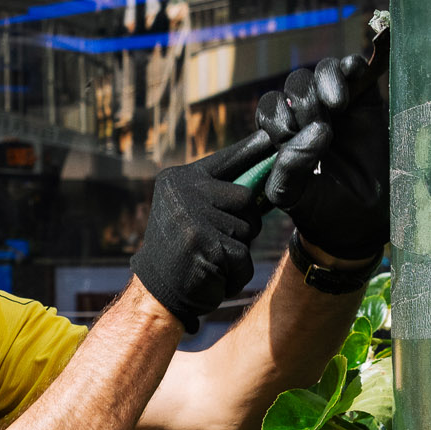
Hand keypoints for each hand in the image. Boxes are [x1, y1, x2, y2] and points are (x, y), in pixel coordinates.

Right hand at [131, 137, 264, 332]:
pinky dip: (236, 273)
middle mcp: (183, 190)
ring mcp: (192, 215)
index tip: (272, 137)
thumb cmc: (184, 252)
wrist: (157, 293)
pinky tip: (214, 275)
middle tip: (216, 242)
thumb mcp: (193, 212)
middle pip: (247, 197)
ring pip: (248, 228)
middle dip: (244, 223)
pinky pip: (243, 256)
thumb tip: (266, 175)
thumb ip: (218, 193)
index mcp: (179, 178)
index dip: (252, 151)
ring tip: (210, 259)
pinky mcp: (203, 242)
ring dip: (238, 251)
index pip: (226, 159)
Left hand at [257, 54, 387, 262]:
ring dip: (324, 83)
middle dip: (304, 103)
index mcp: (283, 133)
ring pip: (321, 72)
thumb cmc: (324, 209)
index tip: (293, 139)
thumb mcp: (294, 197)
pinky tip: (355, 74)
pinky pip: (353, 68)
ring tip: (337, 105)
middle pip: (295, 85)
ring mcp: (337, 105)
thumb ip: (288, 169)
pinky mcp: (365, 98)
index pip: (270, 107)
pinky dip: (351, 65)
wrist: (365, 221)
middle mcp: (308, 115)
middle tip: (323, 130)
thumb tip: (315, 129)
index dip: (278, 119)